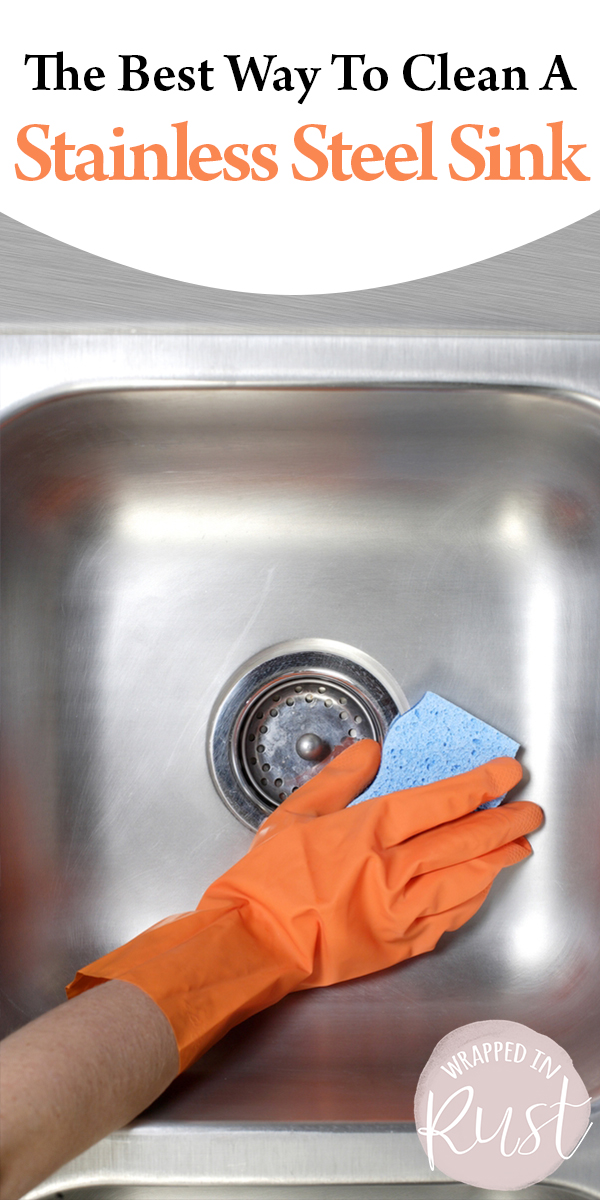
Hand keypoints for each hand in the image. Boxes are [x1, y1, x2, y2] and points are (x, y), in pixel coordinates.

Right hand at [204, 740, 541, 986]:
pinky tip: (482, 886)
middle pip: (463, 842)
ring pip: (465, 881)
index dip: (479, 786)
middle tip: (529, 812)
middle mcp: (391, 872)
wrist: (255, 941)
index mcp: (367, 834)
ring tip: (518, 846)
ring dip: (497, 861)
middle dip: (504, 824)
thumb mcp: (297, 814)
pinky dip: (472, 897)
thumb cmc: (269, 882)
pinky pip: (449, 918)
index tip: (505, 774)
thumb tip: (370, 752)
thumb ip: (340, 779)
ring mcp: (399, 912)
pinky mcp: (398, 944)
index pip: (439, 802)